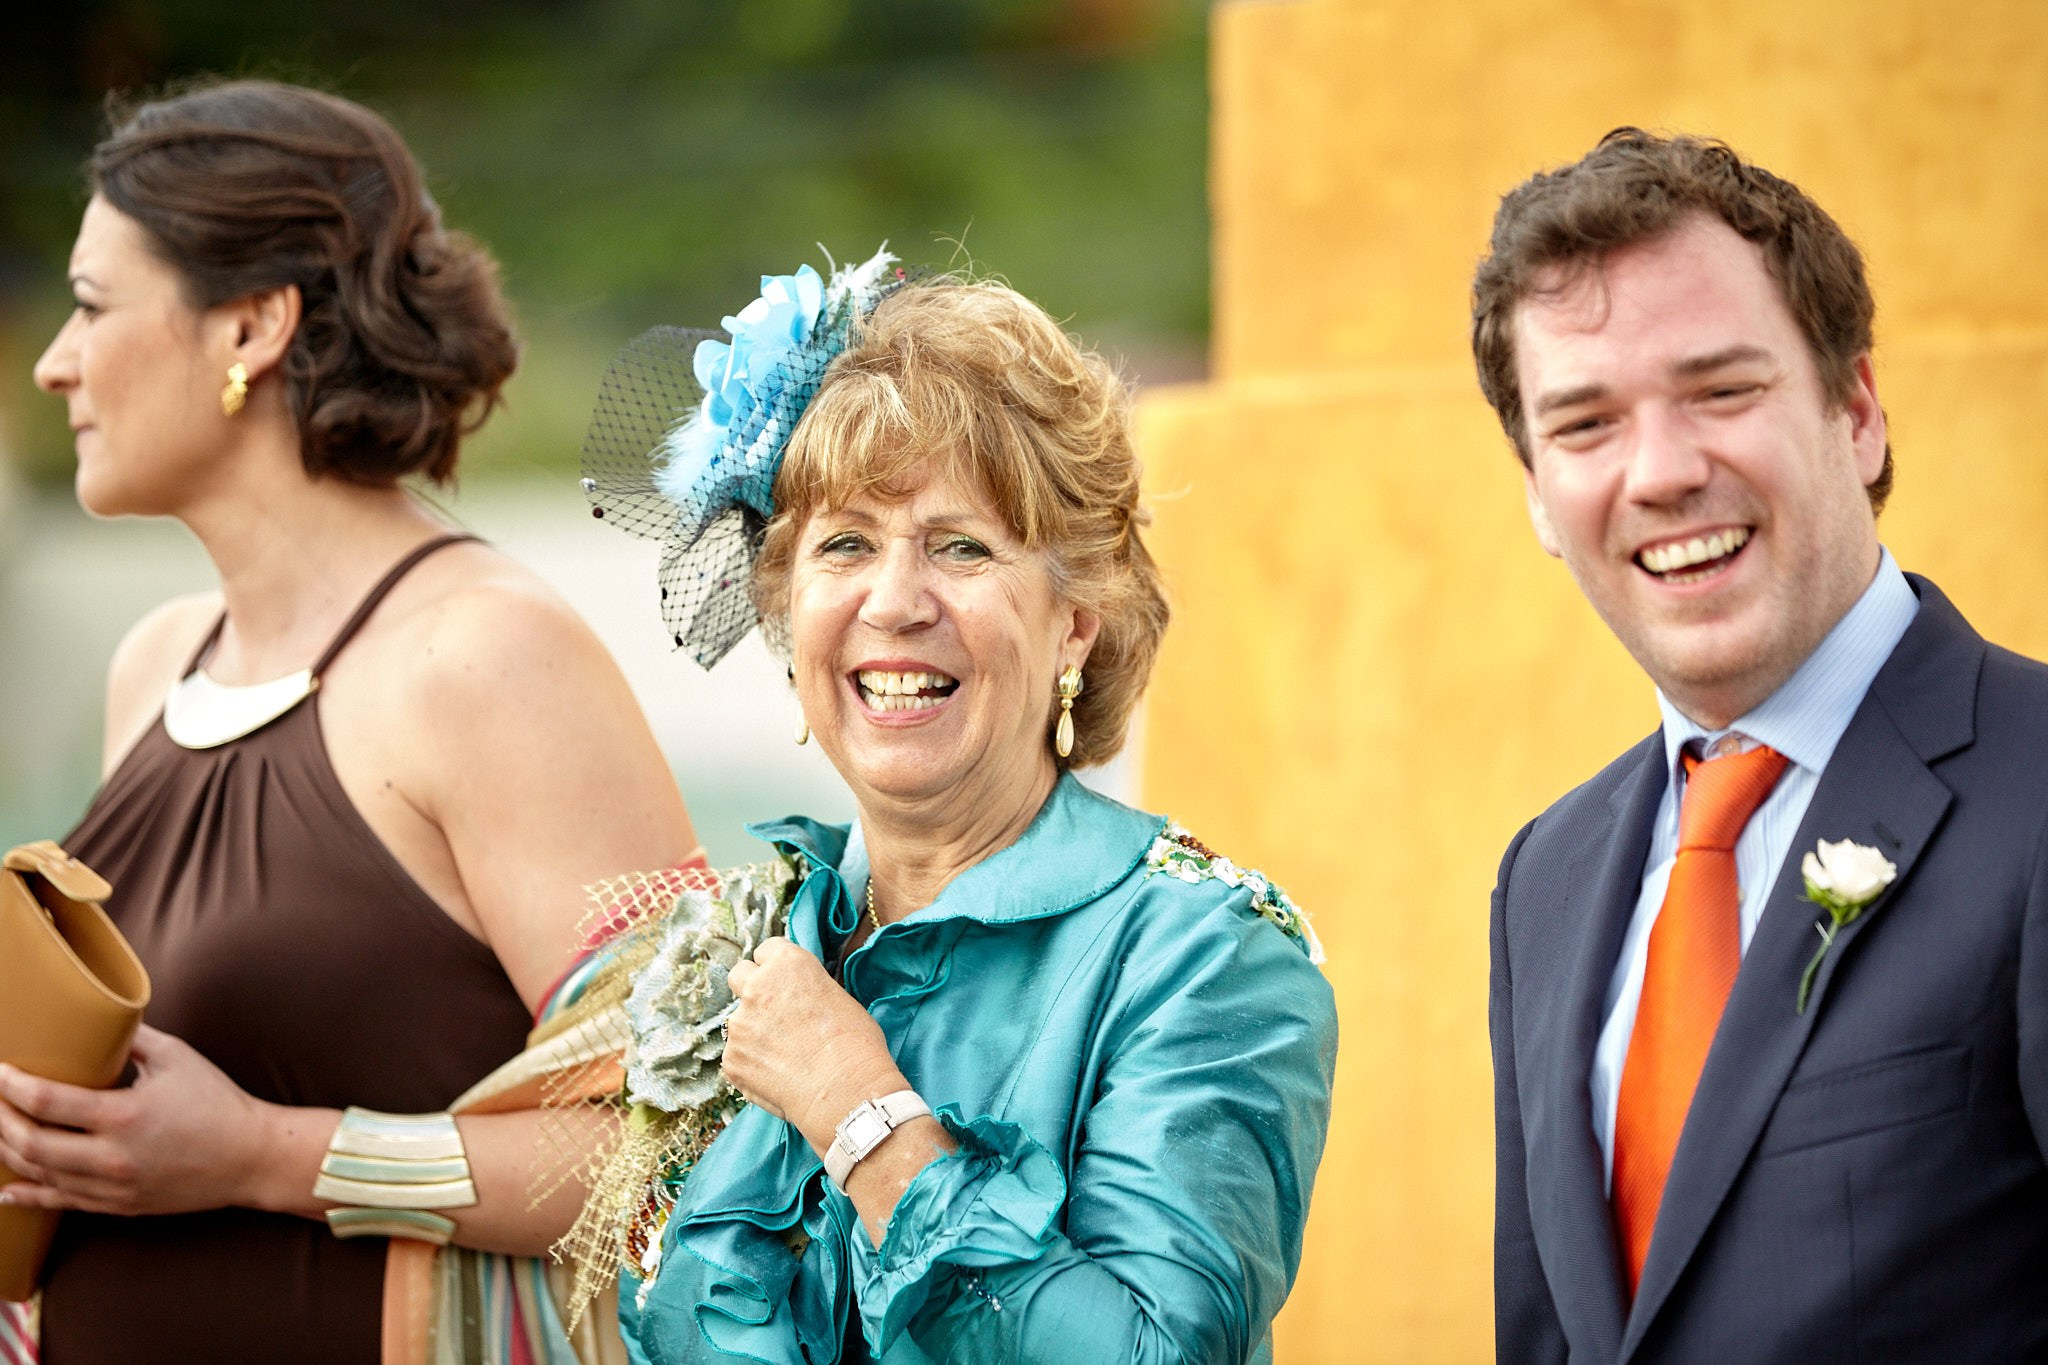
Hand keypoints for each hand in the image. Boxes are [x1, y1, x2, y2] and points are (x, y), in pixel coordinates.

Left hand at [0, 1024, 275, 1215]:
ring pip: (39, 1175)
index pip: (46, 1102)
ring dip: (8, 1152)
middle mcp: (112, 1156)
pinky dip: (27, 1196)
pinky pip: (60, 1203)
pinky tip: (6, 1190)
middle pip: (30, 1144)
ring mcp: (113, 1186)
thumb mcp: (177, 1057)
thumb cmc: (217, 1102)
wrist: (250, 1156)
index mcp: (125, 1115)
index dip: (11, 1086)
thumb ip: (131, 1039)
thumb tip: (97, 1019)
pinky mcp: (118, 1205)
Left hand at [723, 939, 905, 1151]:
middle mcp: (756, 988)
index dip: (776, 967)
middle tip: (773, 1012)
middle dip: (752, 989)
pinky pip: (737, 1055)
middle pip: (739, 975)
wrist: (845, 1091)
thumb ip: (808, 989)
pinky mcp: (731, 1060)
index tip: (785, 983)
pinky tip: (778, 1076)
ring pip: (739, 1021)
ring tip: (783, 1055)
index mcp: (787, 964)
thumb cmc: (856, 1044)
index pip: (767, 950)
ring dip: (753, 1031)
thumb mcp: (839, 997)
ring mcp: (739, 1025)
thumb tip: (798, 998)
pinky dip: (752, 1063)